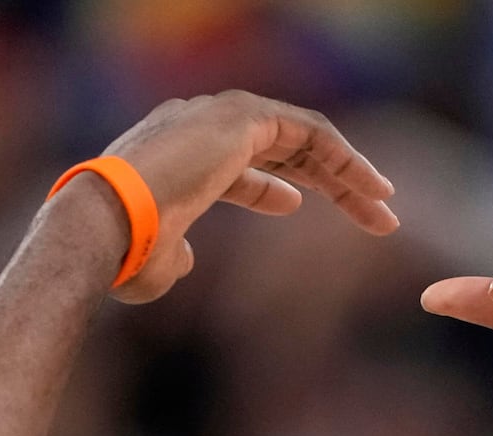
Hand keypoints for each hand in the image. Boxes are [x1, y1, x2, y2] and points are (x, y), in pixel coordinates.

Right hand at [80, 90, 396, 303]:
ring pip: (302, 137)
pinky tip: (372, 188)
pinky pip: (310, 132)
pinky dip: (344, 157)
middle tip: (369, 212)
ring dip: (346, 171)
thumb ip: (176, 255)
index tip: (299, 206)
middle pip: (279, 148)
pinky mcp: (240, 117)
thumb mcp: (156, 260)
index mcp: (176, 158)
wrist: (107, 223)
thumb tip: (188, 262)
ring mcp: (217, 116)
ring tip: (384, 204)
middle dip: (326, 180)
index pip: (234, 163)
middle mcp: (196, 126)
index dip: (270, 185)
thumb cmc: (126, 253)